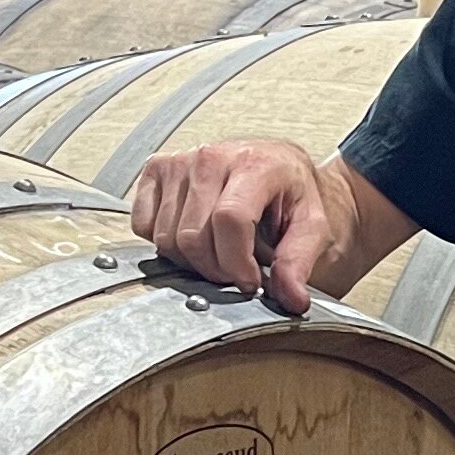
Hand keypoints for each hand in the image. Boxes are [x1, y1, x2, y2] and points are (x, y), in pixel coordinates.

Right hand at [126, 138, 332, 316]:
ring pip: (166, 238)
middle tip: (236, 272)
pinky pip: (143, 226)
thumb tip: (291, 298)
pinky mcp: (155, 170)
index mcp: (254, 164)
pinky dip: (166, 244)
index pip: (229, 220)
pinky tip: (193, 237)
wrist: (276, 164)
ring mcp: (178, 162)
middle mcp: (210, 157)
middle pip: (192, 237)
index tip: (250, 282)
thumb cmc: (289, 192)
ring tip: (219, 251)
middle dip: (215, 270)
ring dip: (192, 260)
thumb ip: (299, 262)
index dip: (236, 263)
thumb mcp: (311, 226)